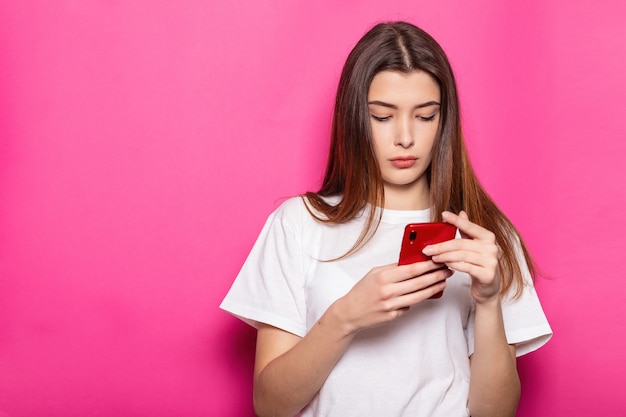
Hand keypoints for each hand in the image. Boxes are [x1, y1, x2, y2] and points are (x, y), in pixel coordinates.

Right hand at [334, 260, 452, 334]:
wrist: (350, 312)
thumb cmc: (361, 291)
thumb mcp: (374, 273)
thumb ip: (392, 268)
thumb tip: (412, 261)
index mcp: (383, 277)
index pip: (411, 269)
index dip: (428, 265)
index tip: (438, 260)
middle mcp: (388, 292)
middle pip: (419, 283)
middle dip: (436, 275)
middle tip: (447, 270)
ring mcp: (392, 305)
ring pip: (419, 296)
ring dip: (434, 288)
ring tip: (443, 282)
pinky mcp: (394, 316)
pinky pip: (410, 306)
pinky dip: (418, 299)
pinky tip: (425, 293)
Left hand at [422, 211, 500, 303]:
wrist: (488, 287)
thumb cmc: (478, 264)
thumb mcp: (473, 245)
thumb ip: (467, 230)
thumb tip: (462, 212)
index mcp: (488, 237)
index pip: (469, 226)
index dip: (456, 220)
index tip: (444, 214)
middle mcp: (492, 248)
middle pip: (461, 244)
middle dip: (442, 246)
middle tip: (428, 249)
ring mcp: (491, 262)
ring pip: (462, 256)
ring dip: (444, 256)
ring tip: (434, 258)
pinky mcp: (487, 275)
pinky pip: (466, 267)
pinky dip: (454, 265)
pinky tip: (446, 265)